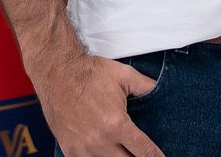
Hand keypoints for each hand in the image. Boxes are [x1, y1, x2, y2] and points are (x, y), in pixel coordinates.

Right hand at [34, 52, 163, 155]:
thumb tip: (163, 92)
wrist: (57, 72)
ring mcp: (82, 149)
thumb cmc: (90, 73)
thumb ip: (147, 88)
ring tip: (124, 152)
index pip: (143, 150)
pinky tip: (104, 154)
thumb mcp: (125, 76)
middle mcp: (100, 141)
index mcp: (116, 125)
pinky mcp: (69, 150)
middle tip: (140, 152)